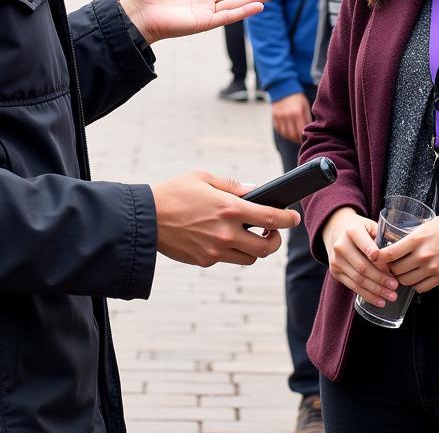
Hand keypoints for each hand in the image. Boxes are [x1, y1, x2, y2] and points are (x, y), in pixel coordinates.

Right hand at [151, 170, 299, 266]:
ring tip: (248, 235)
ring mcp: (216, 250)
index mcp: (230, 208)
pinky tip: (223, 237)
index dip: (288, 220)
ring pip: (250, 257)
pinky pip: (228, 259)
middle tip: (271, 231)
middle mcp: (226, 232)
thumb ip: (232, 186)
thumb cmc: (174, 193)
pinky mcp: (205, 261)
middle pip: (266, 247)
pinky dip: (231, 250)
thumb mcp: (203, 178)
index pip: (271, 218)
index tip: (293, 218)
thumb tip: (255, 192)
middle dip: (274, 240)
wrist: (145, 219)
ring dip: (254, 248)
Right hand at [271, 93, 311, 142]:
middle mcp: (287, 115)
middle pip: (292, 135)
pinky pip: (279, 129)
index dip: (304, 136)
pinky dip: (283, 133)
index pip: (301, 131)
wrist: (283, 87)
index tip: (306, 138)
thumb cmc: (297, 98)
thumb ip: (307, 118)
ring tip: (295, 137)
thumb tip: (310, 130)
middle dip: (297, 139)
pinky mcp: (274, 116)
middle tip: (300, 139)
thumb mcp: (305, 106)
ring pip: (285, 134)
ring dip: (290, 137)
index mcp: (297, 112)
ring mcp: (279, 116)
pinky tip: (288, 131)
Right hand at [322, 207, 398, 307]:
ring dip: (376, 290)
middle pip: (362, 266)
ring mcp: (336, 260)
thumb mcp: (371, 226)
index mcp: (352, 230)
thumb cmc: (361, 229)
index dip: (379, 261)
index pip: (366, 247)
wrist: (337, 231)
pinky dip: (368, 295)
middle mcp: (341, 245)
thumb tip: (401, 255)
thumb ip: (384, 237)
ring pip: (358, 279)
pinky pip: (353, 286)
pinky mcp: (335, 272)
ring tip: (391, 296)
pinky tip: (380, 301)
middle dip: (381, 279)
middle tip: (395, 286)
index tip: (391, 269)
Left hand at [380, 211, 438, 293]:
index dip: (379, 258)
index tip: (374, 258)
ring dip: (401, 278)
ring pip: (407, 281)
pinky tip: (415, 277)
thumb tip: (392, 245)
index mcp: (416, 239)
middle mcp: (423, 255)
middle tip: (389, 266)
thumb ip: (409, 237)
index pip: (390, 253)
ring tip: (401, 272)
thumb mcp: (424, 226)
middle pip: (396, 270)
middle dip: (390, 269)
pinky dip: (415, 284)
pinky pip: (421, 288)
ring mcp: (433, 268)